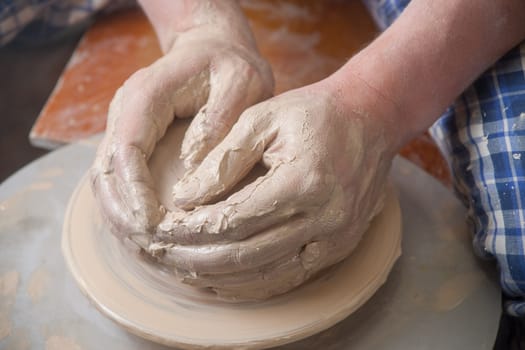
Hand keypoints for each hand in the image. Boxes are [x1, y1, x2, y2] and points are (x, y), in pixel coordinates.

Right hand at [90, 26, 273, 236]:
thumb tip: (194, 169)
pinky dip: (129, 211)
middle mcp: (127, 113)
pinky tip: (147, 235)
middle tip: (150, 248)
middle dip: (124, 214)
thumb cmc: (231, 65)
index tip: (153, 225)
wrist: (213, 48)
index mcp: (147, 96)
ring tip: (147, 250)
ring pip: (107, 182)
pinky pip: (120, 182)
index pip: (127, 151)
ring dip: (122, 218)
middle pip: (107, 172)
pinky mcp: (135, 142)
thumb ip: (219, 120)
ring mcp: (126, 128)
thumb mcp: (240, 81)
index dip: (135, 192)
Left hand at [136, 77, 400, 299]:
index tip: (160, 227)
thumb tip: (183, 198)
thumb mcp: (262, 120)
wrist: (369, 119)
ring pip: (266, 274)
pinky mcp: (339, 247)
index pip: (233, 219)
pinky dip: (252, 283)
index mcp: (303, 181)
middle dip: (196, 257)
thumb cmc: (314, 112)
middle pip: (246, 255)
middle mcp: (325, 218)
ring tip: (183, 269)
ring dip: (219, 276)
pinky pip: (289, 277)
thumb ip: (222, 161)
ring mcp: (336, 239)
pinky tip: (223, 279)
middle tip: (161, 253)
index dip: (191, 228)